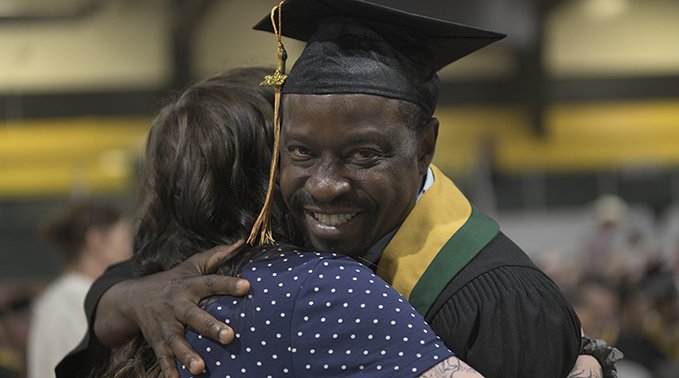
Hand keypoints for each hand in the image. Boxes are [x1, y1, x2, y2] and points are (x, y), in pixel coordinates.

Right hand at [95, 242, 249, 377]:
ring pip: (176, 341)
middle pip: (194, 316)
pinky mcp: (156, 341)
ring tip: (201, 369)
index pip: (211, 282)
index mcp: (189, 285)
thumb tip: (243, 242)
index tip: (247, 286)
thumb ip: (217, 255)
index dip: (229, 284)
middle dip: (211, 327)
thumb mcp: (192, 264)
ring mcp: (165, 325)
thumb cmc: (174, 280)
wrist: (134, 297)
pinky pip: (162, 357)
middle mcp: (176, 305)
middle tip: (230, 336)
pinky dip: (168, 370)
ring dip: (188, 355)